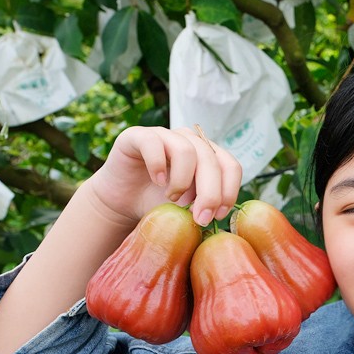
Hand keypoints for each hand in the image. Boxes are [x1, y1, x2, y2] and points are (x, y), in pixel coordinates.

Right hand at [87, 126, 242, 226]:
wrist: (123, 202)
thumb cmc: (159, 204)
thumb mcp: (189, 208)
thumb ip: (206, 206)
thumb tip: (221, 214)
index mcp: (208, 155)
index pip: (230, 166)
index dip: (228, 191)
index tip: (218, 216)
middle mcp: (190, 140)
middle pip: (211, 160)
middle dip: (210, 193)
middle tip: (200, 218)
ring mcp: (165, 135)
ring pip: (186, 150)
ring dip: (183, 181)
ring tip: (173, 198)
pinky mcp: (138, 136)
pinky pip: (154, 143)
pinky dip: (158, 165)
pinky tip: (157, 181)